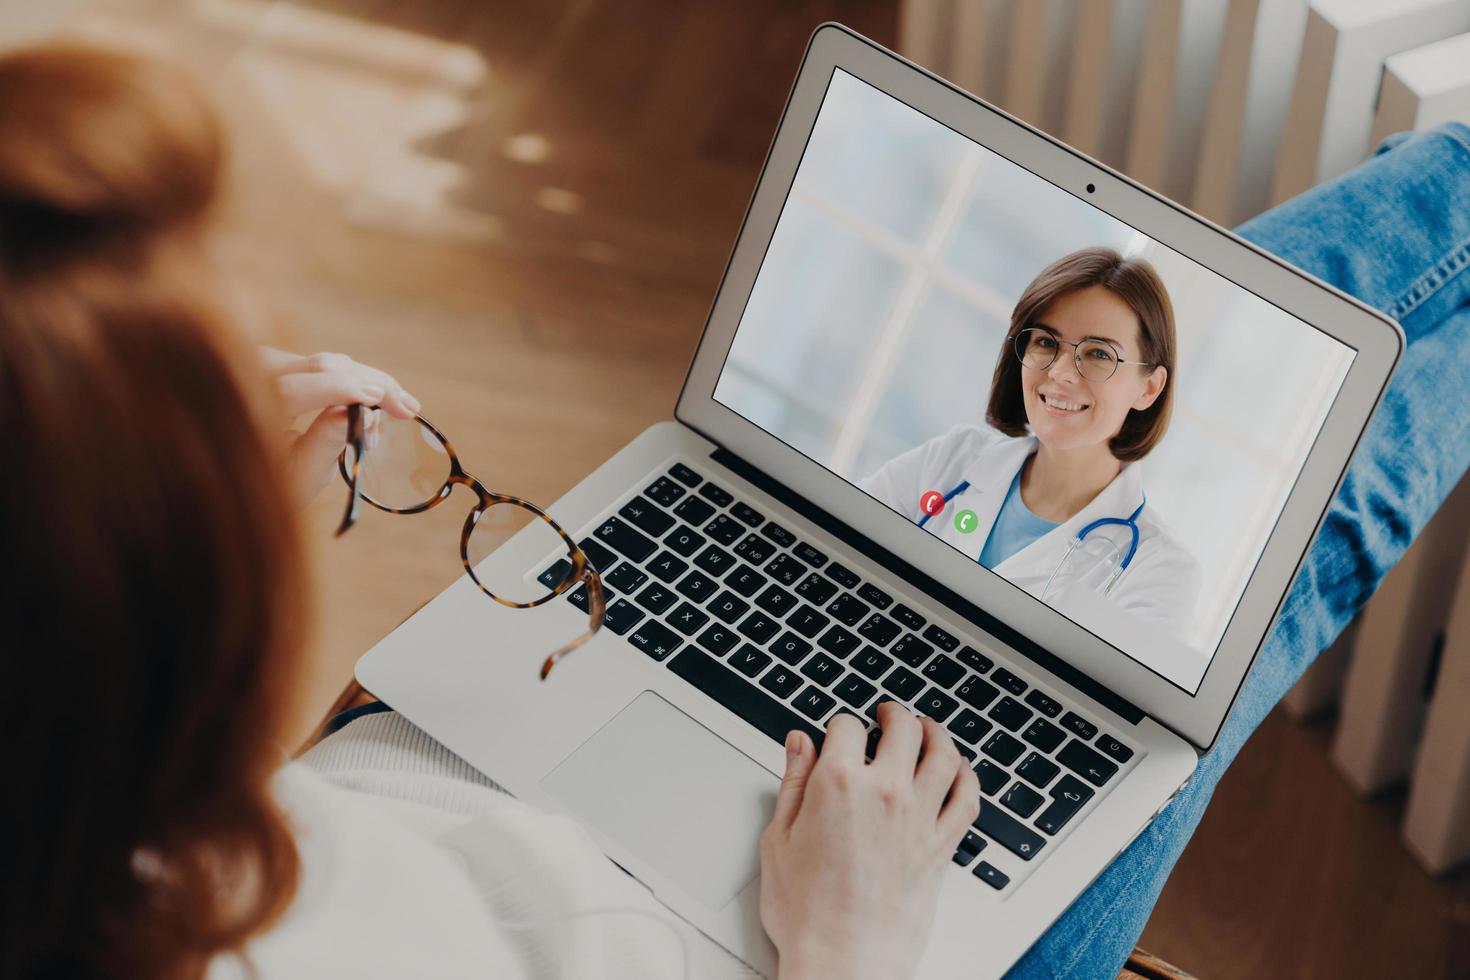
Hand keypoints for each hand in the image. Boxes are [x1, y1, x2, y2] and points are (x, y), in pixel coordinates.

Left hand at [262, 348, 420, 504]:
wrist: (235, 472)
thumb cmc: (268, 484)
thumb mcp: (300, 474)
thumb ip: (327, 442)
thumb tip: (364, 412)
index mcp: (253, 402)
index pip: (308, 385)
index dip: (351, 390)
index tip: (387, 402)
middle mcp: (256, 373)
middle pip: (328, 365)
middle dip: (374, 384)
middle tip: (411, 409)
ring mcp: (268, 363)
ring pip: (331, 363)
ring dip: (370, 384)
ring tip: (398, 414)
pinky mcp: (280, 364)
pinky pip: (324, 366)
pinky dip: (354, 383)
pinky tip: (374, 408)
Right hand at [759, 703, 979, 979]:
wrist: (844, 961)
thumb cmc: (808, 913)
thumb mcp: (778, 839)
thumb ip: (793, 783)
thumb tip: (799, 745)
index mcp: (840, 784)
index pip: (846, 726)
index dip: (839, 725)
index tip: (837, 733)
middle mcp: (886, 793)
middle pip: (903, 728)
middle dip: (893, 714)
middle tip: (887, 714)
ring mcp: (920, 819)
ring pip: (943, 754)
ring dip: (936, 732)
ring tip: (927, 728)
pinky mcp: (942, 847)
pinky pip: (967, 798)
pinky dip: (967, 776)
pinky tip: (960, 770)